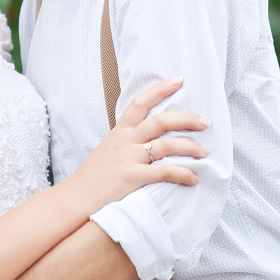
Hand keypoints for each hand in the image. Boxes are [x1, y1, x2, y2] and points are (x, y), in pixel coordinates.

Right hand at [67, 78, 207, 213]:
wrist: (74, 199)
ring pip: (166, 145)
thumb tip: (149, 139)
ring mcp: (128, 158)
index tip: (179, 80)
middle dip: (186, 119)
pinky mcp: (132, 178)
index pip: (140, 103)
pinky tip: (194, 178)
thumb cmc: (93, 178)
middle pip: (160, 121)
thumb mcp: (108, 151)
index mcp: (119, 132)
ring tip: (205, 152)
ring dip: (190, 147)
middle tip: (205, 122)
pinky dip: (182, 173)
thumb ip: (126, 142)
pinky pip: (164, 171)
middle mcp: (125, 141)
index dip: (160, 89)